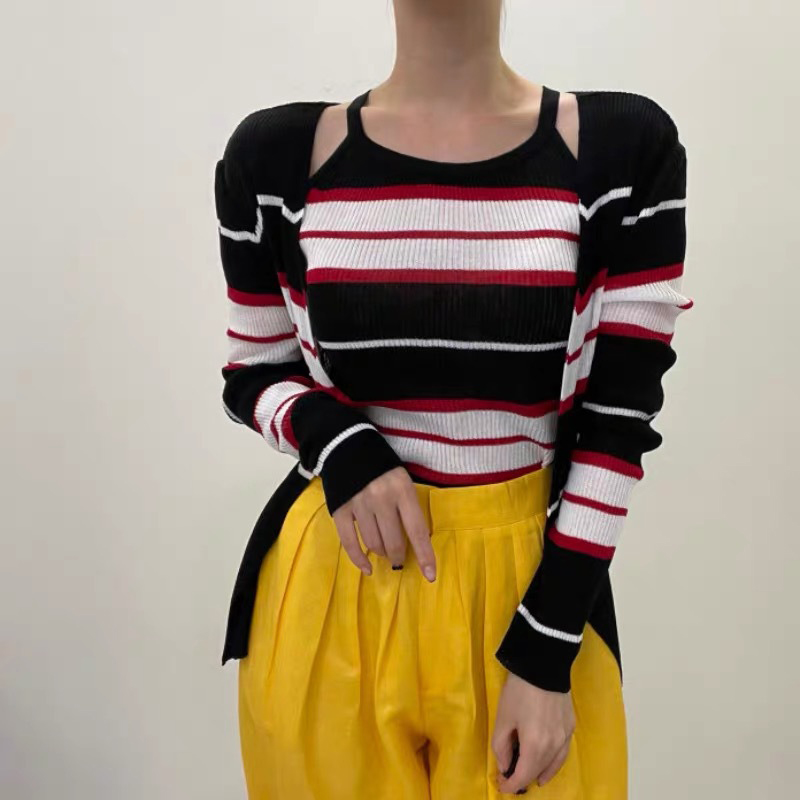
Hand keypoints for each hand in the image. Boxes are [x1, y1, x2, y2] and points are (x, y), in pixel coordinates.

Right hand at [331, 466, 436, 581]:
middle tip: (399, 558)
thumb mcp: (403, 480)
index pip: (417, 529)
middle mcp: (381, 499)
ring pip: (374, 543)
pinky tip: (367, 568)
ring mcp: (359, 505)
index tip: (431, 575)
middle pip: (394, 541)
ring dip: (381, 553)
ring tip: (384, 551)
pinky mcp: (340, 510)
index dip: (425, 554)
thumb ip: (409, 508)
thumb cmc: (381, 466)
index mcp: (402, 490)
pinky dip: (359, 559)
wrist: (346, 445)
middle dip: (399, 556)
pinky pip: (350, 542)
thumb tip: (414, 541)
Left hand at [491, 672, 574, 793]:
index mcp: (535, 745)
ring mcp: (565, 736)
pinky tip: (548, 764)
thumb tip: (505, 766)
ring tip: (530, 779)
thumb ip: (501, 746)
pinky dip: (554, 763)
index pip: (523, 776)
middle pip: (538, 771)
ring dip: (540, 773)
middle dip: (524, 778)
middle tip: (511, 779)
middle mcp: (554, 746)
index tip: (502, 786)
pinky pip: (563, 753)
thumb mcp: (503, 717)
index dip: (511, 785)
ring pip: (553, 765)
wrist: (543, 665)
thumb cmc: (519, 690)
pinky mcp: (570, 726)